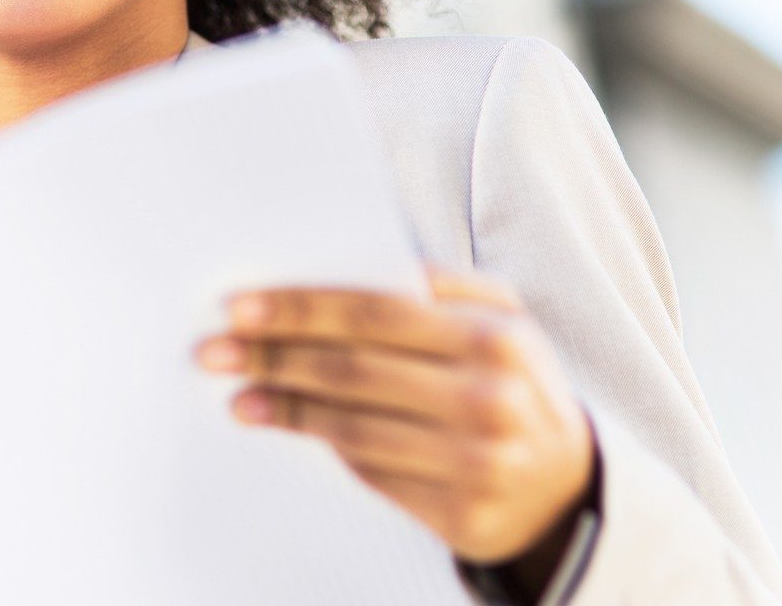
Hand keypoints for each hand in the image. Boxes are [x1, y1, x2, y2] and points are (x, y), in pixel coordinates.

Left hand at [192, 262, 595, 566]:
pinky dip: (325, 448)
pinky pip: (373, 475)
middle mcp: (490, 401)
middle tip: (212, 352)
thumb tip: (344, 264)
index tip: (238, 307)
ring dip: (285, 408)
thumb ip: (439, 286)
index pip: (376, 312)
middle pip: (354, 370)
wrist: (568, 485)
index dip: (300, 309)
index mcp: (496, 339)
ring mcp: (479, 464)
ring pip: (353, 428)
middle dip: (274, 357)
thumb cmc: (511, 384)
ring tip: (237, 396)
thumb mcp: (501, 322)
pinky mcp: (462, 517)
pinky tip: (286, 426)